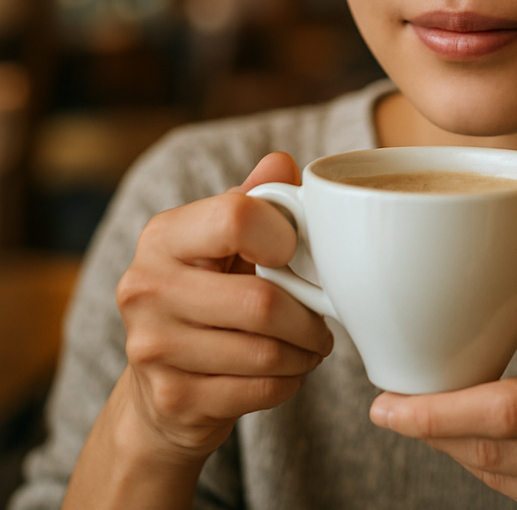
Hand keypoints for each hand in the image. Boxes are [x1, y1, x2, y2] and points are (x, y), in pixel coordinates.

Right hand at [114, 152, 334, 464]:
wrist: (160, 389)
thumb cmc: (207, 294)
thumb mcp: (223, 242)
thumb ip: (254, 200)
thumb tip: (282, 162)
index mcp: (163, 236)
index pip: (236, 217)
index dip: (284, 235)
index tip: (297, 253)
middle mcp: (146, 288)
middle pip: (261, 301)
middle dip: (309, 315)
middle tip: (326, 317)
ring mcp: (152, 348)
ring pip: (265, 352)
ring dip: (306, 350)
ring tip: (313, 342)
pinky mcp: (172, 398)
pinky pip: (259, 389)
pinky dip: (290, 381)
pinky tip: (290, 369)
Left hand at [370, 264, 516, 509]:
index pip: (509, 410)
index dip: (439, 413)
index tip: (386, 404)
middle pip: (493, 452)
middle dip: (434, 432)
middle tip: (393, 408)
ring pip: (502, 481)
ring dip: (459, 452)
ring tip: (432, 419)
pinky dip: (495, 474)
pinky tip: (483, 447)